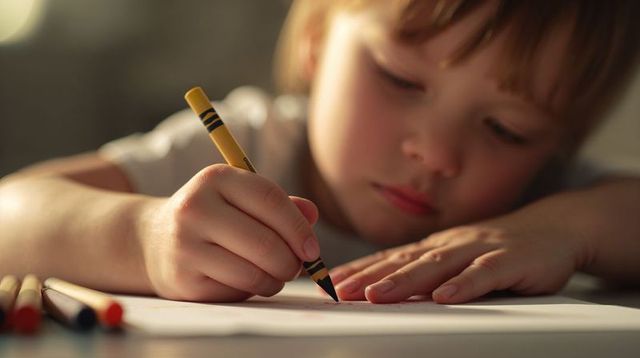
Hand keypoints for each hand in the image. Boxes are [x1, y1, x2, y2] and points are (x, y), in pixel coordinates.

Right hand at [138, 164, 319, 301]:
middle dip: (292, 261)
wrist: (154, 240)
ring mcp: (185, 244)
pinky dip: (254, 289)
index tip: (312, 249)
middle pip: (264, 241)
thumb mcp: (242, 199)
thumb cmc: (214, 217)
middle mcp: (196, 208)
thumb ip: (280, 205)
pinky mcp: (183, 278)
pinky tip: (252, 281)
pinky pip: (236, 289)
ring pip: (253, 271)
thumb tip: (312, 215)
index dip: (298, 227)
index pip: (270, 199)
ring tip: (277, 275)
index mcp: (216, 178)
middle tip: (298, 267)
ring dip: (276, 279)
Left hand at [330, 211, 589, 303]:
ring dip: (405, 281)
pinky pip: (485, 273)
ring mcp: (480, 249)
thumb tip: (385, 289)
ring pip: (437, 266)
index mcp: (436, 246)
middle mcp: (451, 244)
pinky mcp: (510, 261)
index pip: (391, 258)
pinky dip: (464, 285)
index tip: (331, 283)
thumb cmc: (498, 248)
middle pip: (404, 262)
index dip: (360, 270)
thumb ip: (427, 272)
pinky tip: (445, 297)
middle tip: (341, 292)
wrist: (553, 228)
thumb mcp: (457, 259)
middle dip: (370, 277)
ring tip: (376, 295)